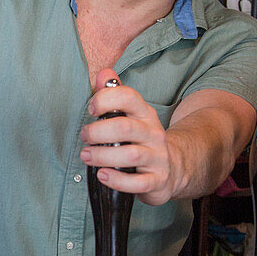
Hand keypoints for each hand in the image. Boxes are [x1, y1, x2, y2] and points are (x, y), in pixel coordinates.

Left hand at [79, 68, 174, 204]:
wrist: (172, 169)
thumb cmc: (141, 141)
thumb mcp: (131, 116)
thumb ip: (115, 95)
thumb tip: (103, 73)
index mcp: (144, 114)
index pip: (128, 97)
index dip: (106, 99)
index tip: (91, 109)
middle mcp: (153, 133)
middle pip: (125, 127)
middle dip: (98, 132)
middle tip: (84, 137)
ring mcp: (157, 157)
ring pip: (131, 154)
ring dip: (103, 156)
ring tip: (87, 155)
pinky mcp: (157, 180)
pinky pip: (137, 182)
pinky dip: (117, 180)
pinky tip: (103, 175)